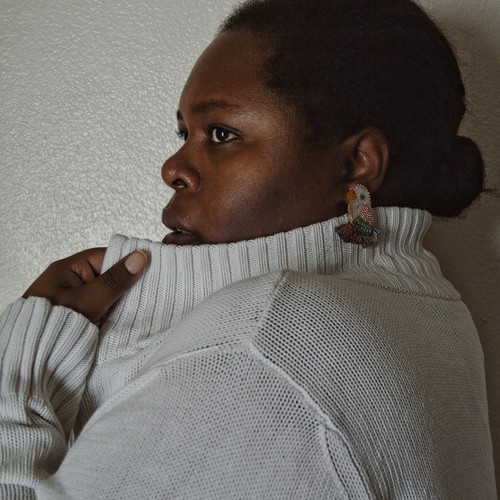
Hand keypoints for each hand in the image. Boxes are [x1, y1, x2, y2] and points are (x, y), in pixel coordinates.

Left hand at [23, 248, 146, 322]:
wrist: (34, 359)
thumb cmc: (54, 325)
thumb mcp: (89, 299)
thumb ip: (115, 280)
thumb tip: (140, 257)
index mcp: (69, 269)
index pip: (105, 257)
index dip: (127, 262)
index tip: (149, 267)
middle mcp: (73, 281)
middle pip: (108, 276)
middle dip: (127, 283)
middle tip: (149, 288)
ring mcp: (78, 299)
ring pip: (109, 294)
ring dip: (122, 300)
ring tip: (144, 303)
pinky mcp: (82, 315)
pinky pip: (105, 308)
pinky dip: (116, 312)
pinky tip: (130, 315)